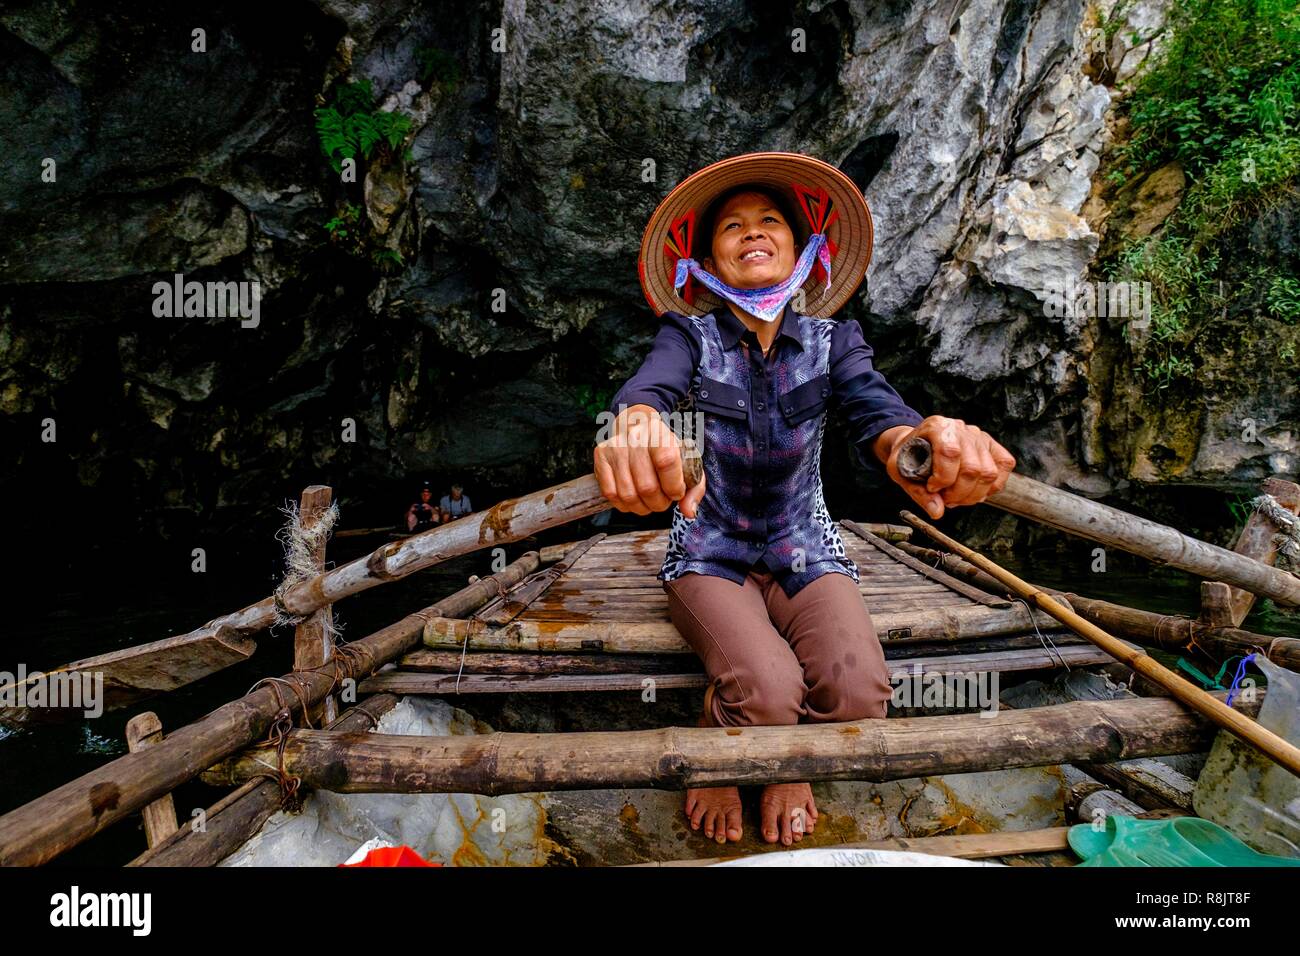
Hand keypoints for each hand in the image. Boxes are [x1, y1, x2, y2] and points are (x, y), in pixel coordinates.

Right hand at [594, 404, 704, 516]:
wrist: (636, 424)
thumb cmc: (664, 447)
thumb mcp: (686, 460)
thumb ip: (694, 488)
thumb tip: (689, 512)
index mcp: (659, 433)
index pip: (666, 462)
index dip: (674, 486)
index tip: (676, 492)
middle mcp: (635, 438)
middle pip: (646, 486)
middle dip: (659, 503)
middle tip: (663, 500)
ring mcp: (615, 448)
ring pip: (628, 495)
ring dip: (642, 507)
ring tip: (649, 501)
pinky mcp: (600, 457)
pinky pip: (611, 493)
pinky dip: (625, 505)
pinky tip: (634, 498)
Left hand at [884, 416, 1015, 518]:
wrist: (914, 443)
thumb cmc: (908, 455)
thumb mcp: (901, 472)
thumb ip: (918, 493)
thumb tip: (937, 512)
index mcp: (937, 427)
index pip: (950, 453)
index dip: (942, 479)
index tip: (932, 488)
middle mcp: (960, 428)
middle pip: (973, 468)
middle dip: (959, 493)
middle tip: (946, 499)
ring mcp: (978, 436)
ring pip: (989, 472)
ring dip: (974, 494)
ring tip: (958, 497)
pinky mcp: (991, 444)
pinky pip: (1004, 465)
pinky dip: (993, 486)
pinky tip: (975, 491)